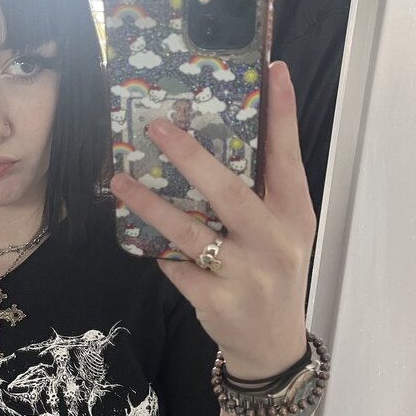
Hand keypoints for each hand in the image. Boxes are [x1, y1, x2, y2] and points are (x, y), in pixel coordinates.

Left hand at [110, 62, 316, 377]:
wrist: (271, 345)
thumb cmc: (272, 273)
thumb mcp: (283, 231)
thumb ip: (263, 190)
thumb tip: (229, 134)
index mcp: (295, 216)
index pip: (290, 158)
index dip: (282, 114)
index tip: (274, 70)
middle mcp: (274, 243)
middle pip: (229, 192)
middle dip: (191, 156)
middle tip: (157, 127)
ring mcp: (245, 274)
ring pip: (190, 232)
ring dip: (151, 204)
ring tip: (120, 181)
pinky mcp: (215, 301)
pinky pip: (175, 266)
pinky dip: (157, 248)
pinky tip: (142, 234)